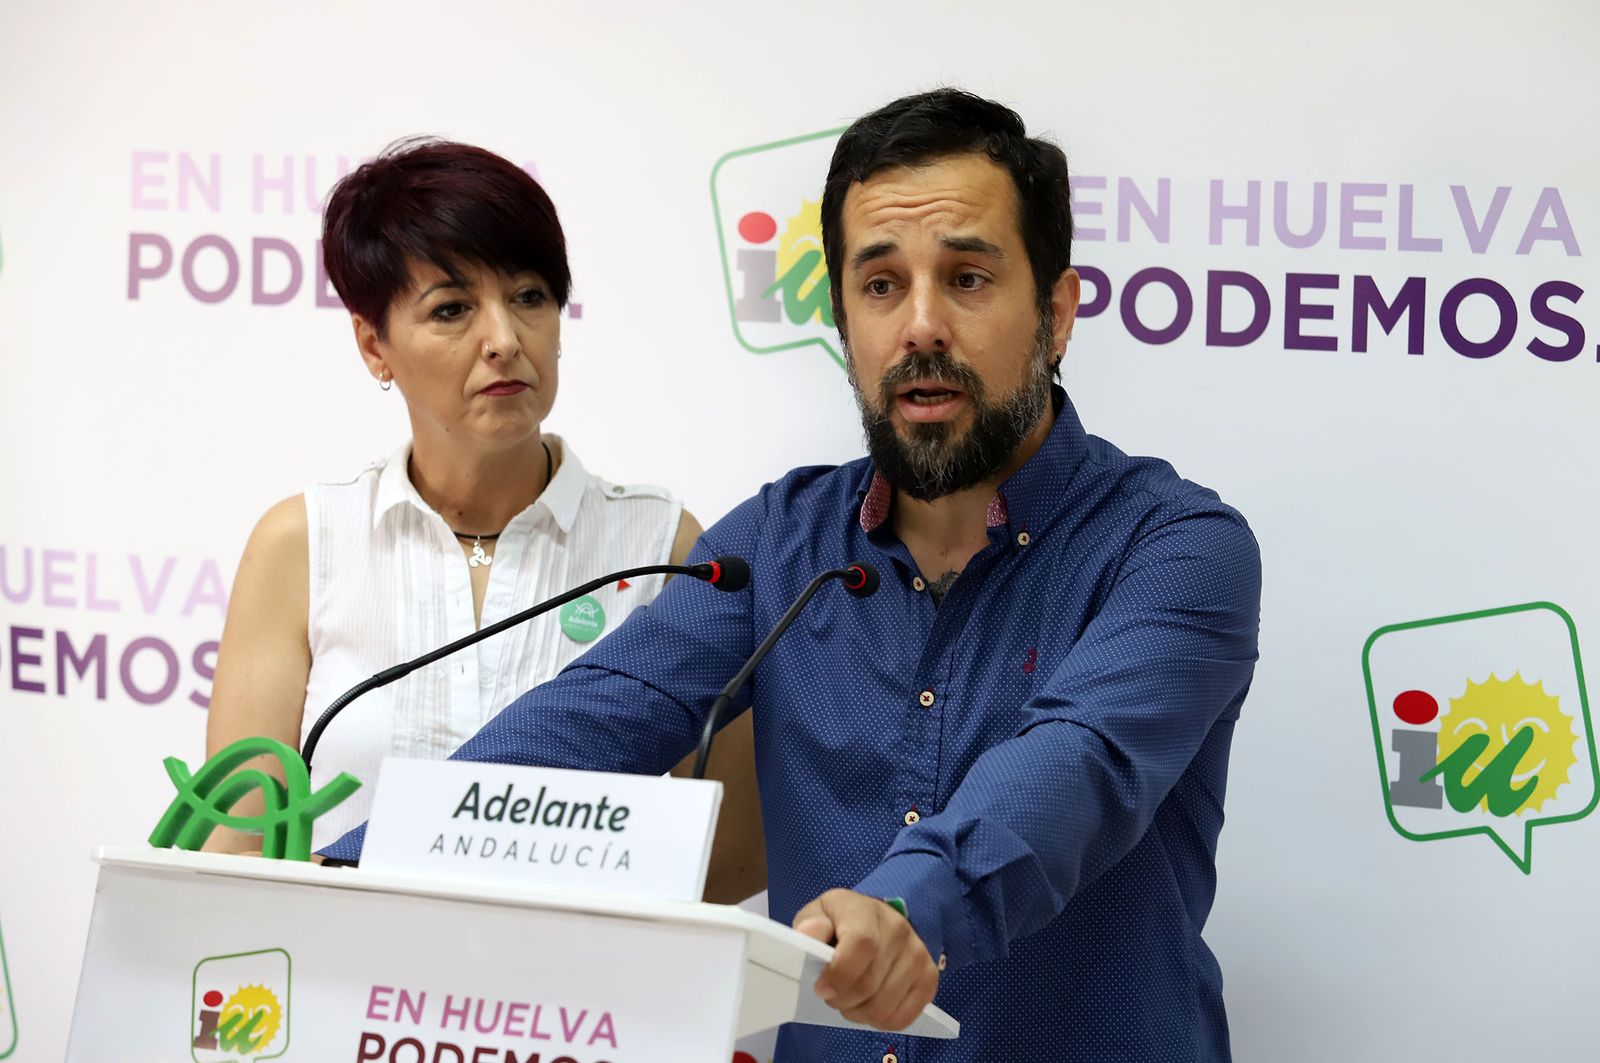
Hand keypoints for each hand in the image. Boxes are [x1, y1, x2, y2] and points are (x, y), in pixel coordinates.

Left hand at [792, 888, 938, 1030]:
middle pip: (869, 984)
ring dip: (859, 1013)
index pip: (862, 944)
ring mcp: (918, 954)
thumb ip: (810, 926)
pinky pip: (903, 1018)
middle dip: (842, 1000)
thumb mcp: (816, 916)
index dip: (839, 974)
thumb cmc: (838, 923)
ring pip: (884, 1007)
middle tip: (832, 995)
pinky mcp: (929, 977)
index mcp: (866, 910)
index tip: (821, 988)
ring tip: (851, 1000)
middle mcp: (898, 928)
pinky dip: (881, 1021)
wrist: (870, 922)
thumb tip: (809, 933)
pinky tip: (870, 1006)